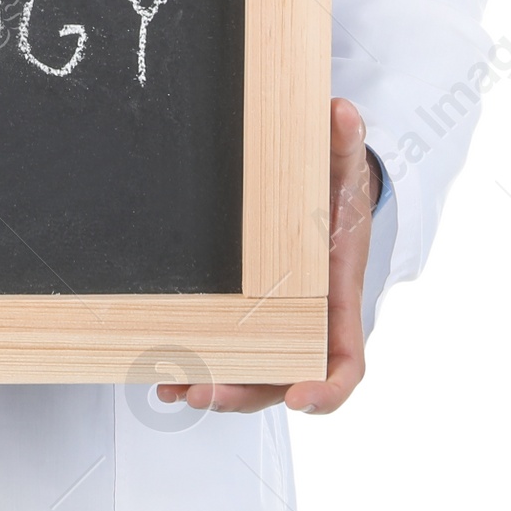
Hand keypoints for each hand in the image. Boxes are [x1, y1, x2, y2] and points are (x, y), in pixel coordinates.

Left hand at [157, 97, 380, 416]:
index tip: (300, 397)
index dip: (327, 387)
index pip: (345, 359)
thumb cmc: (339, 185)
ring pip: (254, 374)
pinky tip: (165, 374)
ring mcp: (280, 323)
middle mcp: (310, 322)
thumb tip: (341, 113)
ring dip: (216, 386)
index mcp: (339, 296)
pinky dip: (201, 365)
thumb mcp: (344, 162)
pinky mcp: (253, 315)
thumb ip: (345, 142)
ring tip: (175, 387)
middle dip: (246, 392)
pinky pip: (231, 352)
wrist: (326, 185)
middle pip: (285, 378)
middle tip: (204, 390)